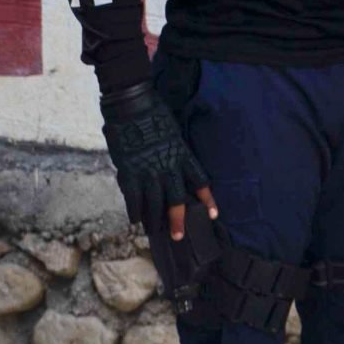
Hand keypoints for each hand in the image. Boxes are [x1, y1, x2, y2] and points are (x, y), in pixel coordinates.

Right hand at [99, 82, 215, 243]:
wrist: (132, 106)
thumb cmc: (154, 115)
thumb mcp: (173, 133)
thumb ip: (174, 153)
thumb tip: (174, 169)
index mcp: (182, 154)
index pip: (199, 180)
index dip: (207, 198)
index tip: (214, 214)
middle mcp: (167, 166)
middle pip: (177, 199)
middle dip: (178, 219)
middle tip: (178, 236)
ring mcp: (148, 171)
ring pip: (155, 203)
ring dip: (155, 220)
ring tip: (154, 232)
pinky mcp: (129, 173)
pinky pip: (133, 198)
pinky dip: (135, 211)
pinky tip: (136, 220)